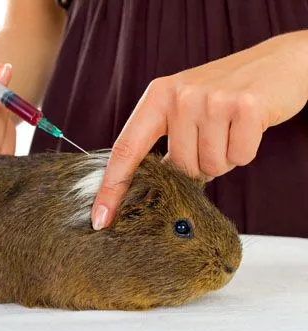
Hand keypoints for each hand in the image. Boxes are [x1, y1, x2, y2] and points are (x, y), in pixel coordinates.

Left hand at [91, 30, 307, 229]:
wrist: (276, 63)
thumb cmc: (222, 94)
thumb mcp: (183, 108)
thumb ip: (166, 142)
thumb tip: (153, 188)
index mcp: (156, 97)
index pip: (125, 150)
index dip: (111, 188)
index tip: (100, 219)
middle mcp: (179, 96)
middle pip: (179, 168)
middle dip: (199, 164)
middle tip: (213, 136)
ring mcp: (211, 100)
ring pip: (209, 167)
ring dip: (223, 158)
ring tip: (229, 129)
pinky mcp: (245, 106)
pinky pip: (239, 157)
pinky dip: (245, 151)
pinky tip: (247, 126)